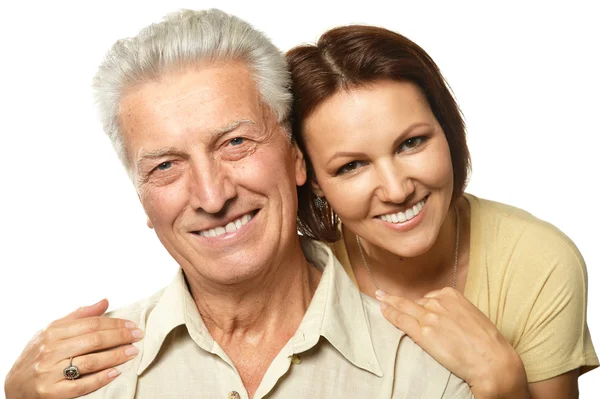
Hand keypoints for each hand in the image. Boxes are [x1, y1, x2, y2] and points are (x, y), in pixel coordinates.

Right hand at [4, 299, 142, 398]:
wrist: (14, 385)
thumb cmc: (38, 354)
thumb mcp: (53, 331)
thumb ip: (79, 316)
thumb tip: (104, 301)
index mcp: (53, 332)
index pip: (92, 324)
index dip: (115, 324)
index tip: (132, 325)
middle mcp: (51, 351)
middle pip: (94, 340)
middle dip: (120, 337)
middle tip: (138, 336)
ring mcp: (50, 372)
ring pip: (90, 361)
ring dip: (115, 356)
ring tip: (132, 352)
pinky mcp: (52, 392)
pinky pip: (81, 384)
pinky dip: (101, 378)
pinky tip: (116, 372)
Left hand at [377, 288, 529, 398]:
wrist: (492, 360)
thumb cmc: (487, 342)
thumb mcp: (472, 316)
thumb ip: (455, 311)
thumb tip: (446, 317)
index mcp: (452, 295)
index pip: (430, 297)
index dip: (422, 304)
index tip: (414, 305)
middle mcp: (439, 302)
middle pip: (415, 301)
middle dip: (399, 300)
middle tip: (383, 294)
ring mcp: (430, 316)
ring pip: (404, 307)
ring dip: (389, 302)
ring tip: (379, 298)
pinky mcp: (423, 333)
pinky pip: (402, 320)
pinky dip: (390, 314)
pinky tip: (382, 311)